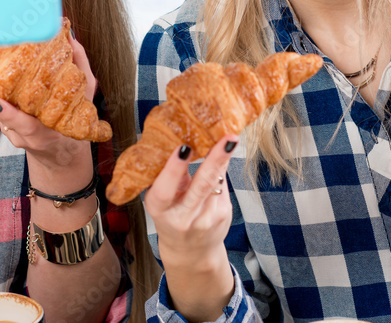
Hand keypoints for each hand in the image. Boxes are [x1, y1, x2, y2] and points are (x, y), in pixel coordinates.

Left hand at [0, 33, 97, 181]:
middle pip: (2, 117)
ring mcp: (16, 136)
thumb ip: (79, 67)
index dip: (10, 114)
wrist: (64, 155)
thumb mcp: (86, 96)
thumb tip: (70, 37)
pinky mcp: (9, 132)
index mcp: (49, 130)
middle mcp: (28, 136)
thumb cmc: (75, 121)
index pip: (27, 125)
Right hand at [145, 136, 237, 270]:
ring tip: (230, 139)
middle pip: (202, 184)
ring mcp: (207, 218)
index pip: (165, 189)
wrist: (191, 252)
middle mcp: (184, 216)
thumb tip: (182, 141)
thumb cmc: (172, 216)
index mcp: (160, 209)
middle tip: (227, 139)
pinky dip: (221, 168)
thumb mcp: (161, 200)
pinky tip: (222, 157)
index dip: (174, 169)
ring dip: (222, 158)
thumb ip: (169, 178)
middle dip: (215, 158)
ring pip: (217, 181)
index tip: (183, 147)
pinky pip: (223, 185)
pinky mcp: (223, 215)